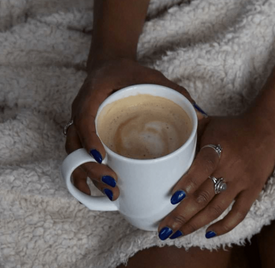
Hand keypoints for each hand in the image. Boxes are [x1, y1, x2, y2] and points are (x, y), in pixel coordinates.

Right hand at [65, 58, 205, 201]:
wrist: (110, 67)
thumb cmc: (132, 74)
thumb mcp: (154, 78)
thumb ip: (176, 94)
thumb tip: (202, 117)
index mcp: (94, 92)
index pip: (84, 118)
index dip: (90, 139)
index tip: (102, 157)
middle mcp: (81, 110)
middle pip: (74, 144)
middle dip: (91, 168)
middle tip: (113, 183)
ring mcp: (78, 124)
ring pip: (73, 155)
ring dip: (89, 177)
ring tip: (113, 193)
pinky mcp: (81, 136)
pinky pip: (74, 159)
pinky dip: (81, 177)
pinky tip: (92, 194)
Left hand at [157, 112, 274, 239]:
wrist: (267, 129)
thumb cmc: (231, 127)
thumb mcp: (209, 123)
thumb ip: (189, 134)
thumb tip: (165, 144)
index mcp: (218, 148)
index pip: (202, 168)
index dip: (187, 184)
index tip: (172, 198)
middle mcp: (230, 168)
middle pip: (203, 196)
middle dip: (181, 215)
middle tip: (164, 229)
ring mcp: (242, 182)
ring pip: (216, 209)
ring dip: (195, 224)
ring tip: (177, 234)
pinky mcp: (253, 192)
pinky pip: (238, 214)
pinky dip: (224, 226)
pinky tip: (207, 234)